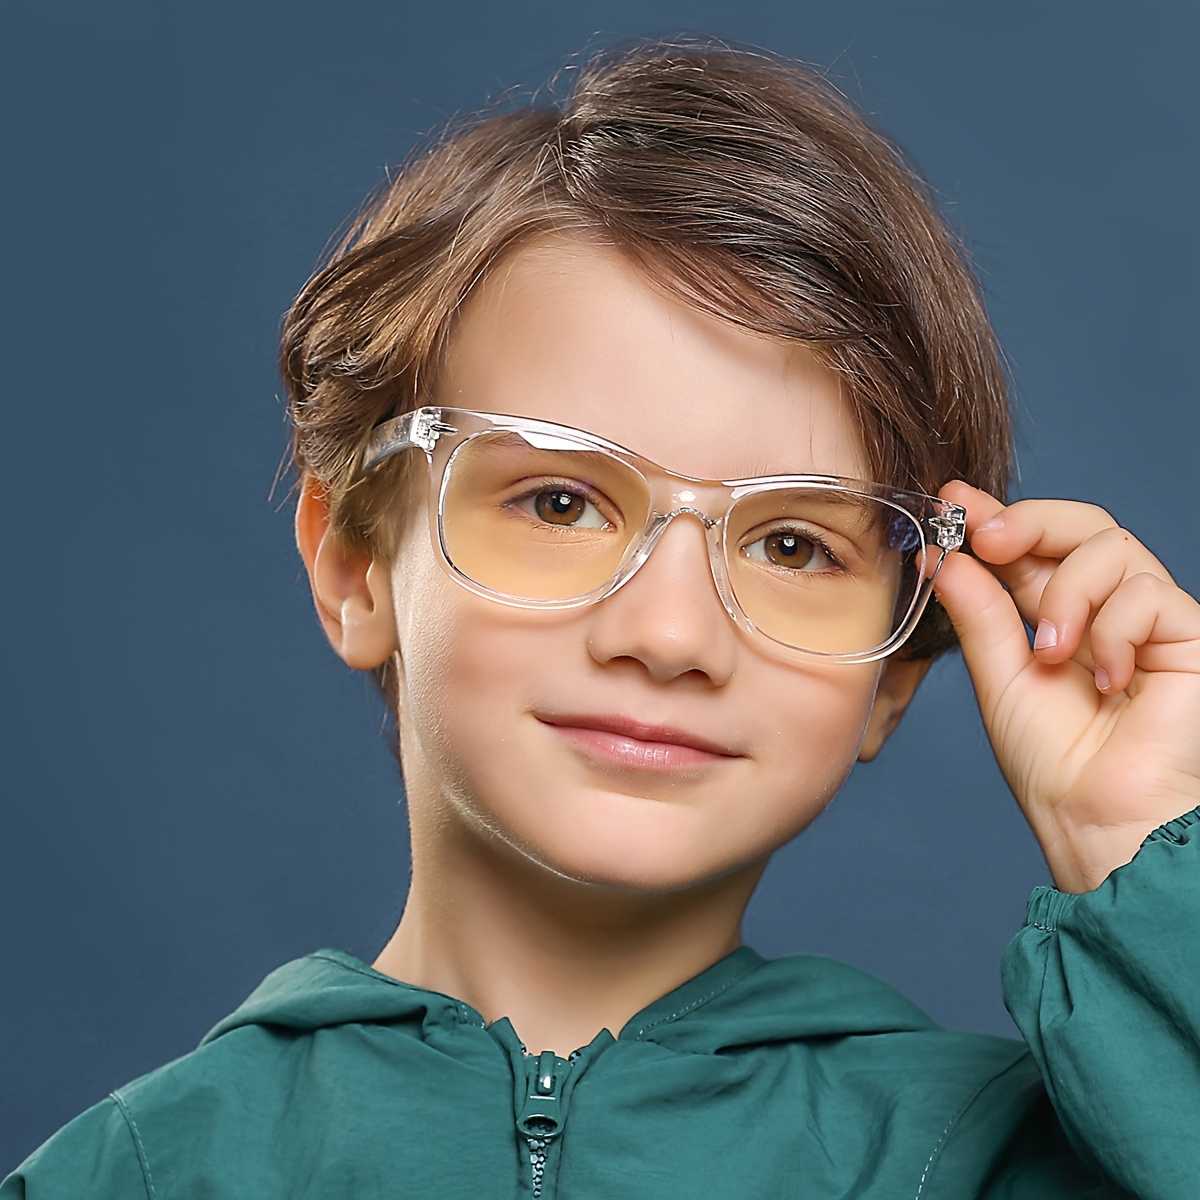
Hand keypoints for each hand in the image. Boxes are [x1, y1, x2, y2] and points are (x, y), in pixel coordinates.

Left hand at [932, 481, 1199, 891]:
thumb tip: (944, 555)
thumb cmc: (1054, 764)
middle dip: (1027, 520)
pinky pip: (1148, 594)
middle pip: (1081, 524)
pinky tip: (1105, 679)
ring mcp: (1149, 620)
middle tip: (985, 538)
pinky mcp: (1190, 637)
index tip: (952, 500)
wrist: (1098, 818)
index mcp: (1055, 616)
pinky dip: (1113, 630)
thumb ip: (979, 614)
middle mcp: (1105, 609)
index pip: (1030, 547)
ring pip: (1112, 548)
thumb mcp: (999, 677)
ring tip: (1051, 652)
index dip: (993, 517)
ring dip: (1067, 594)